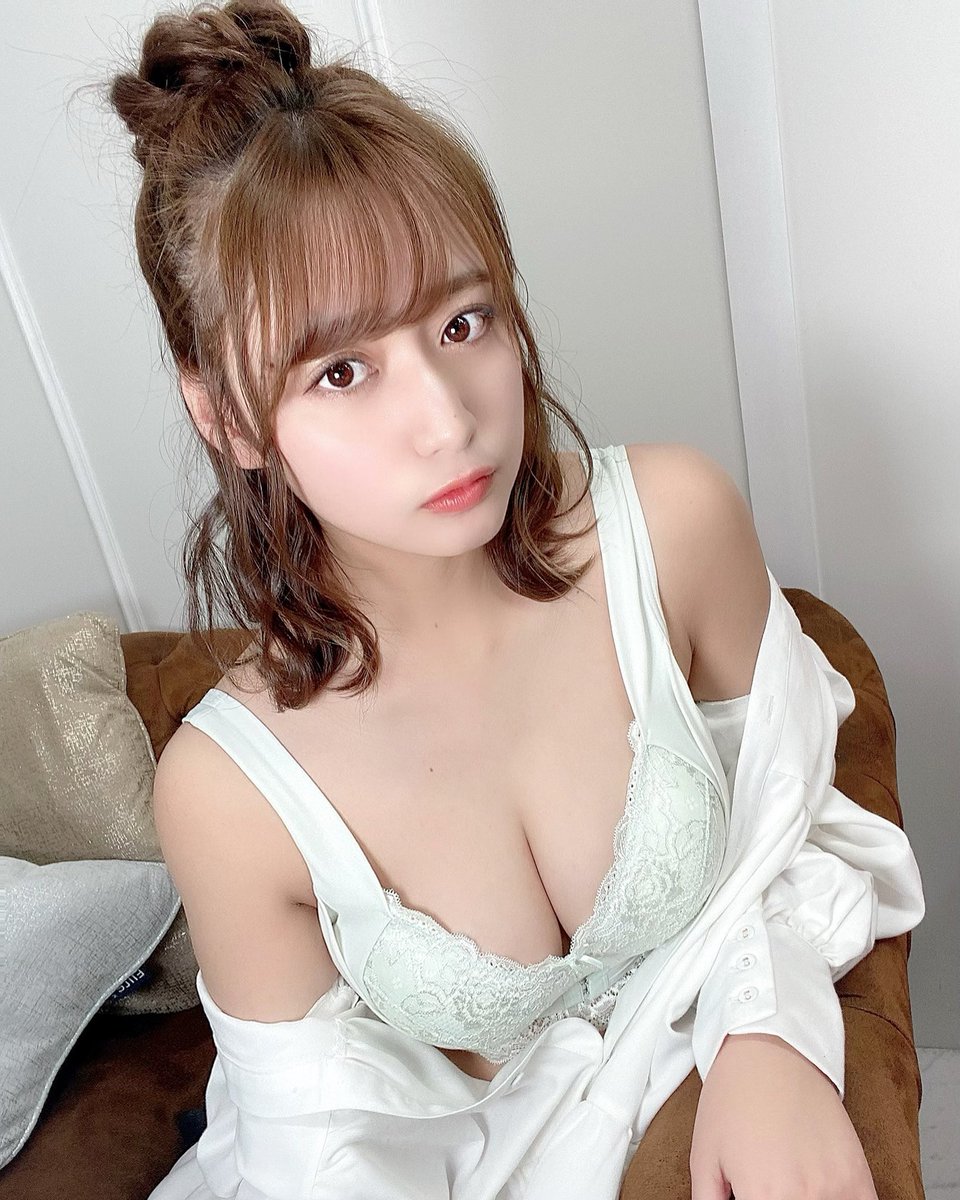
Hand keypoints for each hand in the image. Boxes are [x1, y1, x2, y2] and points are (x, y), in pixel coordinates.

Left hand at [689, 1032, 877, 1199]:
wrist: (769, 1049)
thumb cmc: (732, 1098)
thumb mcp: (704, 1158)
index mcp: (762, 1197)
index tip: (752, 1199)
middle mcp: (803, 1198)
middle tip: (770, 1191)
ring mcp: (837, 1189)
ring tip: (793, 1188)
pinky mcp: (858, 1177)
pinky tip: (824, 1196)